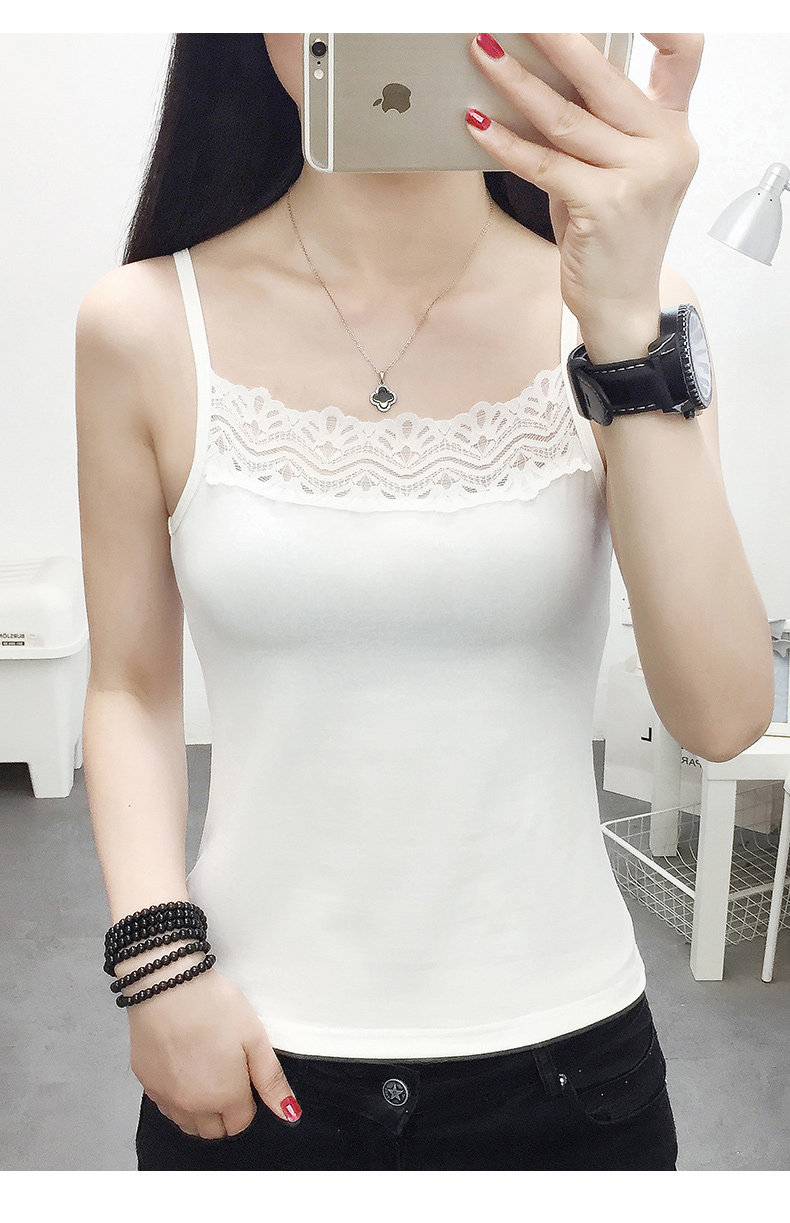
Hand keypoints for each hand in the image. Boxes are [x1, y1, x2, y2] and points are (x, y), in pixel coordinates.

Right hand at [129, 967, 300, 1137]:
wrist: (167, 985)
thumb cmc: (213, 1006)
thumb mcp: (254, 1038)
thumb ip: (272, 1081)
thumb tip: (289, 1112)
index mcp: (225, 1097)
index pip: (241, 1123)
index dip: (248, 1101)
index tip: (244, 1077)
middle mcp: (193, 1106)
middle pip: (214, 1130)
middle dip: (225, 1112)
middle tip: (226, 1075)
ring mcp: (166, 1097)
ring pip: (188, 1124)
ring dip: (200, 1111)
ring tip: (205, 1071)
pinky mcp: (146, 1083)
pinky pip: (166, 1106)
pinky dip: (176, 1098)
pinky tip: (182, 1067)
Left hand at [466, 33, 703, 325]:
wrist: (622, 303)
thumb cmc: (611, 235)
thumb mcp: (614, 171)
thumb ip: (595, 127)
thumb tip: (539, 78)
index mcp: (674, 129)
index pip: (684, 54)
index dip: (659, 20)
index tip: (612, 5)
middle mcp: (666, 147)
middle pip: (604, 76)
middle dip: (554, 39)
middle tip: (516, 17)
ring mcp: (640, 177)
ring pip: (565, 118)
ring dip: (515, 83)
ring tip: (482, 55)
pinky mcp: (606, 206)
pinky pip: (545, 164)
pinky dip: (505, 143)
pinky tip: (476, 125)